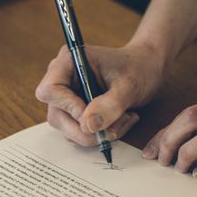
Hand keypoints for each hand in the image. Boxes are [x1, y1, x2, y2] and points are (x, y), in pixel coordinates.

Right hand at [35, 43, 164, 144]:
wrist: (146, 68)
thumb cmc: (138, 68)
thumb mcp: (129, 86)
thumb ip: (109, 105)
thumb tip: (86, 125)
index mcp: (69, 62)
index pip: (50, 90)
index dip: (68, 107)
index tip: (91, 114)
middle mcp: (62, 79)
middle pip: (57, 116)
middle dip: (86, 129)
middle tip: (115, 127)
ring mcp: (66, 98)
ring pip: (68, 129)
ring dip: (97, 133)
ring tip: (124, 119)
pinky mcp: (75, 112)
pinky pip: (79, 132)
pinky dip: (100, 134)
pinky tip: (118, 121)